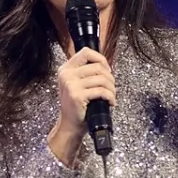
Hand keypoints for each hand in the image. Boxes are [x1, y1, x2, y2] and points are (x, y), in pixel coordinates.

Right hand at [49, 47, 114, 165]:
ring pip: (102, 79)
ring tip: (111, 96)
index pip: (86, 52)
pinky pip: (101, 91)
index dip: (101, 59)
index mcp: (66, 69)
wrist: (70, 126)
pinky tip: (110, 102)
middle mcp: (66, 74)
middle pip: (97, 66)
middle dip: (110, 78)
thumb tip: (105, 66)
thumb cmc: (77, 106)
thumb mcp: (76, 85)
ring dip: (112, 89)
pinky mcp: (77, 95)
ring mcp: (71, 85)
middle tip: (111, 87)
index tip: (107, 70)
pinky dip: (110, 97)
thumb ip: (86, 73)